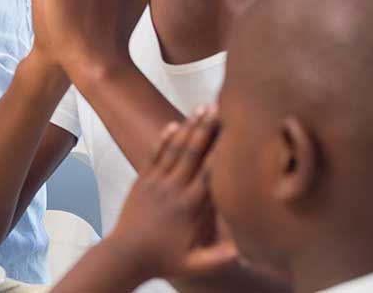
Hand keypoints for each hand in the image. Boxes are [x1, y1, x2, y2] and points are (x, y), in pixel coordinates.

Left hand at [105, 106, 236, 278]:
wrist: (125, 255)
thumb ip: (220, 258)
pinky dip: (165, 139)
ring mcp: (156, 183)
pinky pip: (154, 155)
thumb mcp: (195, 265)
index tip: (236, 133)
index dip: (223, 151)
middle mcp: (173, 189)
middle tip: (220, 107)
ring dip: (189, 127)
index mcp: (189, 207)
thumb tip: (247, 251)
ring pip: (175, 149)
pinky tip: (174, 124)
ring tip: (203, 108)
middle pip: (193, 152)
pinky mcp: (142, 181)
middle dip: (207, 128)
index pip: (210, 173)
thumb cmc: (163, 260)